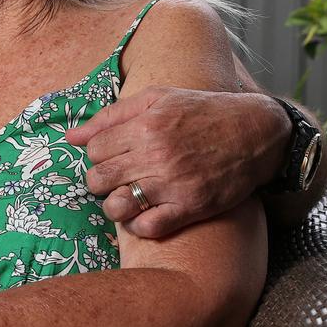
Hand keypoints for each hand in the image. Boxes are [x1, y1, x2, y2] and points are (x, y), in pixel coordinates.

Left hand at [64, 86, 288, 237]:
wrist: (255, 132)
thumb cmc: (202, 111)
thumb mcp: (157, 99)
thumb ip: (111, 115)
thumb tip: (71, 136)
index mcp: (145, 125)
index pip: (94, 149)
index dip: (98, 154)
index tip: (112, 155)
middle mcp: (156, 155)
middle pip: (98, 179)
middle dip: (100, 180)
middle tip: (115, 178)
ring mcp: (173, 183)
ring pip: (116, 206)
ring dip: (114, 205)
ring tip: (126, 197)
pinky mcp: (191, 206)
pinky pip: (147, 227)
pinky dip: (138, 225)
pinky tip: (144, 213)